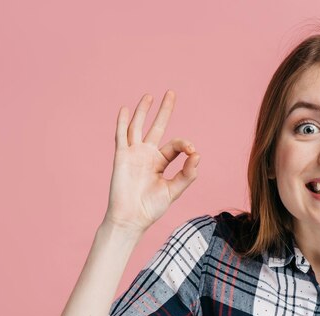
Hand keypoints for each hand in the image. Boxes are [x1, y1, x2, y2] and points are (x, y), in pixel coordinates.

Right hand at [103, 90, 199, 232]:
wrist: (131, 218)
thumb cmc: (151, 208)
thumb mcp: (174, 190)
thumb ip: (187, 174)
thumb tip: (197, 154)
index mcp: (160, 162)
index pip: (175, 145)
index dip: (185, 144)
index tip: (192, 152)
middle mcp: (147, 155)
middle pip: (157, 127)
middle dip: (164, 111)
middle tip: (171, 93)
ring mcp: (133, 154)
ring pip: (138, 127)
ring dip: (143, 111)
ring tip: (149, 96)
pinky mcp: (121, 157)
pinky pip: (121, 136)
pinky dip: (123, 122)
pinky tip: (126, 109)